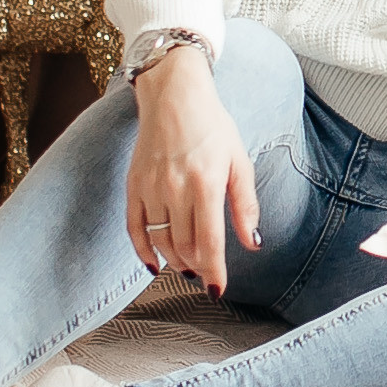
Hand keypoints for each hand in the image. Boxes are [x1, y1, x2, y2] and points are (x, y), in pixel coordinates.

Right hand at [126, 46, 258, 296]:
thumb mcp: (239, 161)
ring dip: (174, 261)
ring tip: (187, 268)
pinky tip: (154, 265)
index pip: (209, 241)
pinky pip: (134, 228)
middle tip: (206, 276)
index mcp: (206, 183)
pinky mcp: (133, 185)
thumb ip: (246, 204)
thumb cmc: (212, 128)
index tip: (218, 290)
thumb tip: (252, 242)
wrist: (174, 96)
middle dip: (197, 267)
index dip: (214, 270)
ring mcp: (151, 187)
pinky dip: (143, 251)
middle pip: (184, 245)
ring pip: (160, 240)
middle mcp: (176, 188)